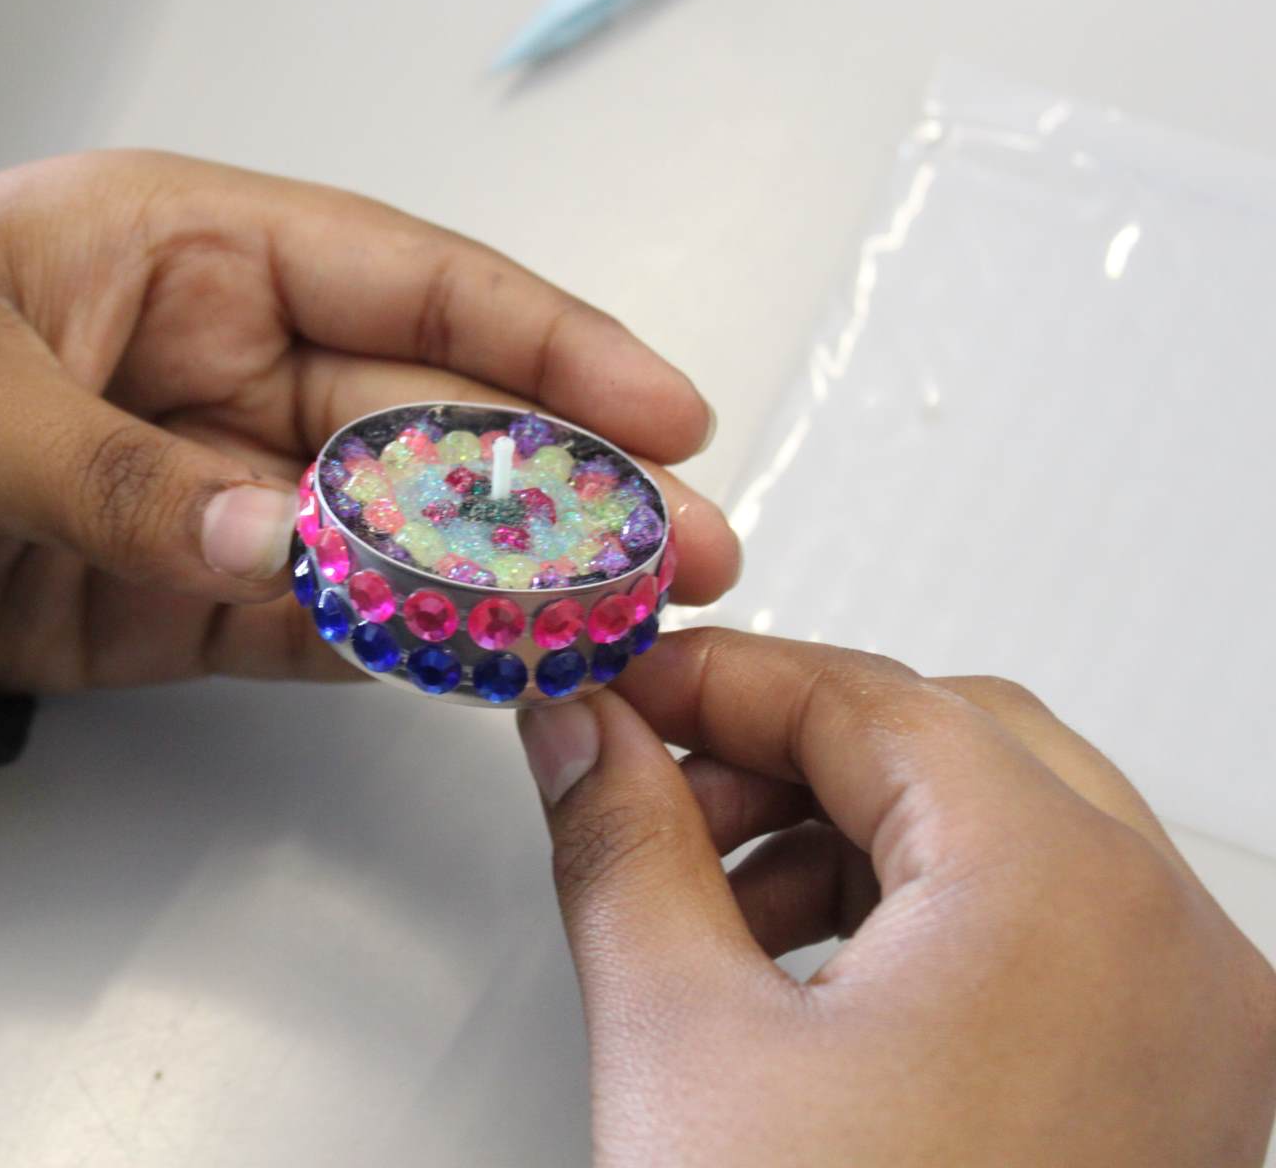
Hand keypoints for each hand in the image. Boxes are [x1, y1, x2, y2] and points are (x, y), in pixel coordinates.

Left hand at [0, 152, 738, 692]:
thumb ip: (130, 476)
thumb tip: (280, 547)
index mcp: (198, 253)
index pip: (412, 288)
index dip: (549, 344)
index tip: (662, 408)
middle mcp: (231, 364)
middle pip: (431, 425)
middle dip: (560, 488)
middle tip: (679, 553)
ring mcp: (218, 487)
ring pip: (389, 535)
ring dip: (495, 582)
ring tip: (608, 630)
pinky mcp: (181, 595)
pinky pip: (308, 622)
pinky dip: (384, 647)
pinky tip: (471, 665)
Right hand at [519, 629, 1275, 1165]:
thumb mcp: (682, 1042)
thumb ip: (621, 843)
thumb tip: (586, 734)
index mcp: (1065, 898)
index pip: (873, 699)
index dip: (720, 681)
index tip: (622, 692)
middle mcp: (1174, 948)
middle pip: (956, 746)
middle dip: (785, 753)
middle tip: (656, 785)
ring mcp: (1194, 1031)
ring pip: (1009, 834)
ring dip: (850, 835)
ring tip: (717, 898)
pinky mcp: (1174, 1097)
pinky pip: (1049, 933)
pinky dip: (922, 918)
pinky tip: (808, 978)